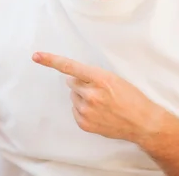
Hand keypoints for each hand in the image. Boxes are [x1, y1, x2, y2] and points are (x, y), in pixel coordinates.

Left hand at [32, 52, 162, 144]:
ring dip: (83, 97)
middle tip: (99, 90)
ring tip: (102, 103)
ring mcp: (87, 110)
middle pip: (71, 82)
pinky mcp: (84, 123)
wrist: (142, 122)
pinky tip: (99, 112)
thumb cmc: (131, 97)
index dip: (51, 60)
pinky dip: (83, 109)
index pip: (70, 66)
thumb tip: (71, 78)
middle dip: (81, 83)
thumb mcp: (114, 79)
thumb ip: (92, 76)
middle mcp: (91, 94)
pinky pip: (75, 110)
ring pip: (73, 96)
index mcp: (100, 78)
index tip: (36, 56)